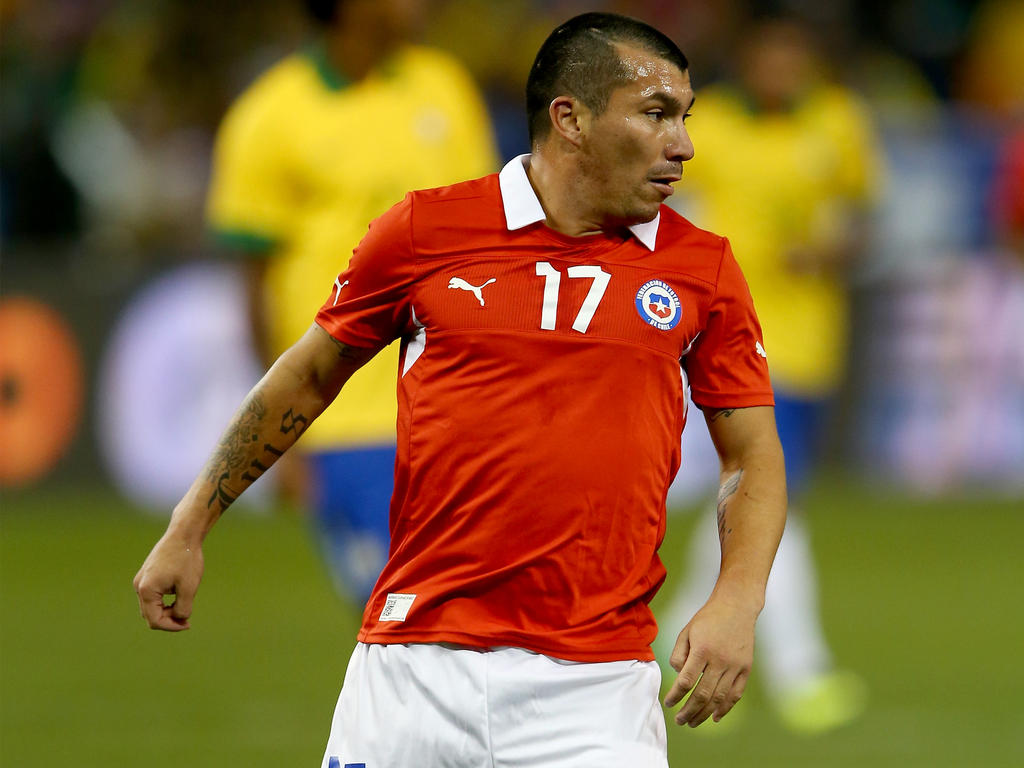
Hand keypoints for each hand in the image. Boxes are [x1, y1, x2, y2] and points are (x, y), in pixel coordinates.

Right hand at [133, 532, 203, 630]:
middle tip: (187, 618)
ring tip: (185, 604)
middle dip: (169, 619)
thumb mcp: (189, 588)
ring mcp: (141, 580)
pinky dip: (164, 601)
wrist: (183, 535)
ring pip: (151, 606)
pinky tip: (179, 595)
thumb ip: (183, 608)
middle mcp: (139, 586)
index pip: (154, 621)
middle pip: (151, 615)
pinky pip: (153, 595)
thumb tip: (179, 619)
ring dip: (167, 610)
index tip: (187, 624)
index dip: (171, 626)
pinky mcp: (146, 575)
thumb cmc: (186, 559)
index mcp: (146, 590)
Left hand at [663, 596, 756, 726]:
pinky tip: (715, 717)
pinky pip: (736, 694)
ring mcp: (735, 666)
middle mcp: (720, 660)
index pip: (686, 681)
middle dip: (689, 711)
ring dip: (705, 714)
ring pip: (719, 698)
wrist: (736, 607)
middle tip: (679, 721)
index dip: (676, 695)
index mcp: (702, 650)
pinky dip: (726, 708)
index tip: (668, 703)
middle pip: (703, 694)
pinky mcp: (746, 669)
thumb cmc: (707, 619)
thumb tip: (678, 676)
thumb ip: (678, 654)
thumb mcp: (686, 631)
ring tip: (693, 723)